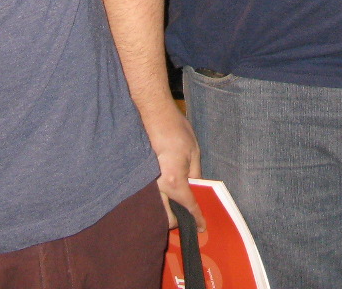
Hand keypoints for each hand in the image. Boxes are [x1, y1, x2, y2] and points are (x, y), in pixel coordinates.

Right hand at [142, 97, 203, 230]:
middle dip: (179, 221)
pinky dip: (159, 200)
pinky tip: (167, 194)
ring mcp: (146, 183)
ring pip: (157, 208)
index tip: (201, 226)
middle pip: (167, 217)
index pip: (188, 206)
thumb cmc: (175, 130)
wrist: (152, 114)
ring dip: (168, 211)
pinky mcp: (140, 176)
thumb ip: (195, 174)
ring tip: (178, 206)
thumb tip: (196, 189)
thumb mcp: (194, 151)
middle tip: (189, 216)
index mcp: (175, 181)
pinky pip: (150, 195)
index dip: (197, 217)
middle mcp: (158, 187)